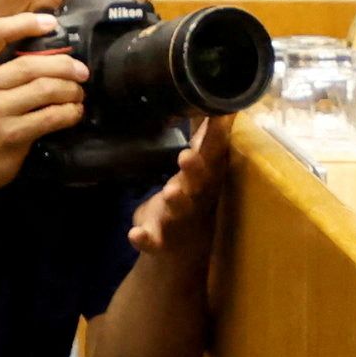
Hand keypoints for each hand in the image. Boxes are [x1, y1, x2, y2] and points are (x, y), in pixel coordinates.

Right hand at [0, 7, 93, 206]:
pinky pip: (50, 117)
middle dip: (64, 65)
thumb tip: (44, 52)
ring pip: (46, 89)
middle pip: (31, 64)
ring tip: (78, 93)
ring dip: (71, 89)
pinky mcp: (10, 135)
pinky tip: (73, 112)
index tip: (52, 23)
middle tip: (80, 71)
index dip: (26, 23)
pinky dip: (69, 112)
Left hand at [129, 109, 230, 260]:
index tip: (219, 116)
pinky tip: (134, 234)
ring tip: (171, 192)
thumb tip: (221, 105)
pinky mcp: (160, 241)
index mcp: (206, 178)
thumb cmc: (191, 197)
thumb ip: (208, 139)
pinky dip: (144, 238)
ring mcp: (178, 221)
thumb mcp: (202, 169)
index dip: (217, 137)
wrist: (182, 251)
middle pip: (199, 183)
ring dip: (176, 202)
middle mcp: (196, 198)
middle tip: (187, 156)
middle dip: (195, 170)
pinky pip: (152, 241)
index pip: (214, 155)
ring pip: (179, 211)